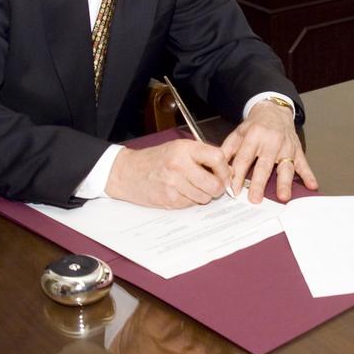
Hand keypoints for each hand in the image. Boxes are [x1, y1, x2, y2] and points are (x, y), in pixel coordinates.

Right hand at [106, 139, 231, 207]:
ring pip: (205, 197)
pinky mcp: (169, 199)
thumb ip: (202, 156)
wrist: (127, 172)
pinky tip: (179, 192)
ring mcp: (174, 184)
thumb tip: (227, 170)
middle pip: (215, 184)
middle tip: (212, 185)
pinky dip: (190, 200)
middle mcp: (180, 165)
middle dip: (217, 188)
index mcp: (184, 148)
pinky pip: (191, 204)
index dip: (225, 169)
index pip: (218, 158)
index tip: (224, 174)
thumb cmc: (154, 160)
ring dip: (203, 195)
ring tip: (191, 187)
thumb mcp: (178, 149)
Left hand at [221, 98, 317, 202]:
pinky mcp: (297, 150)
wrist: (274, 110)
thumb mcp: (238, 132)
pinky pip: (303, 164)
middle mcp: (271, 142)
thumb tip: (217, 167)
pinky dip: (308, 175)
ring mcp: (286, 147)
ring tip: (283, 196)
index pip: (244, 159)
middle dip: (259, 183)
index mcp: (254, 136)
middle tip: (255, 199)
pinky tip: (312, 185)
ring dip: (284, 182)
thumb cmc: (255, 125)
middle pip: (264, 165)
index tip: (233, 191)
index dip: (238, 175)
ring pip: (285, 167)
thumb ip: (227, 149)